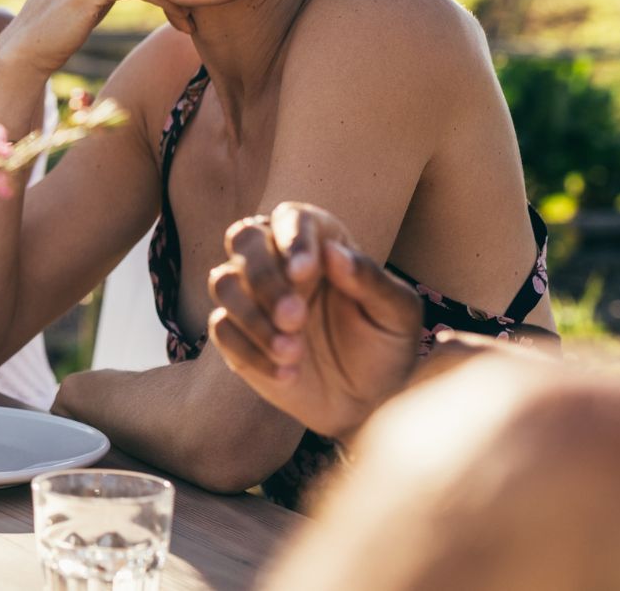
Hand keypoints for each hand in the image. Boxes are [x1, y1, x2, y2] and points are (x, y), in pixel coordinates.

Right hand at [208, 201, 420, 439]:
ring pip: (223, 282)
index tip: (305, 271)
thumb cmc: (384, 347)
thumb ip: (371, 280)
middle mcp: (277, 259)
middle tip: (294, 318)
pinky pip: (222, 330)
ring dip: (254, 317)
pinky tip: (287, 373)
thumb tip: (334, 252)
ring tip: (293, 352)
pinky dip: (252, 352)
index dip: (292, 239)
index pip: (291, 218)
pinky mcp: (234, 332)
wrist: (366, 401)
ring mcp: (251, 295)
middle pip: (244, 240)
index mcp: (317, 241)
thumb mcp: (396, 315)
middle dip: (265, 278)